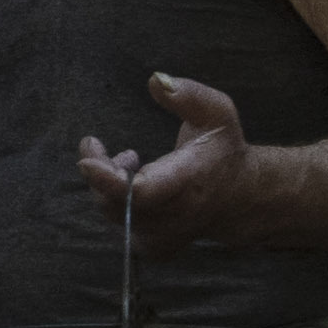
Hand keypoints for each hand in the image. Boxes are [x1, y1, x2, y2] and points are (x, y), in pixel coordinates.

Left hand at [74, 72, 263, 242]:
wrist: (239, 196)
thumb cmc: (223, 150)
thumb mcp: (217, 112)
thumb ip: (188, 94)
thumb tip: (155, 80)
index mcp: (189, 181)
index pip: (141, 191)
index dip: (109, 179)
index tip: (87, 158)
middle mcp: (175, 215)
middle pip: (115, 202)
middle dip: (102, 170)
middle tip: (107, 147)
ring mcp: (163, 236)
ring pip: (113, 212)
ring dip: (109, 183)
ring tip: (129, 159)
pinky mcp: (154, 247)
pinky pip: (119, 224)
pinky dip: (115, 201)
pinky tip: (133, 183)